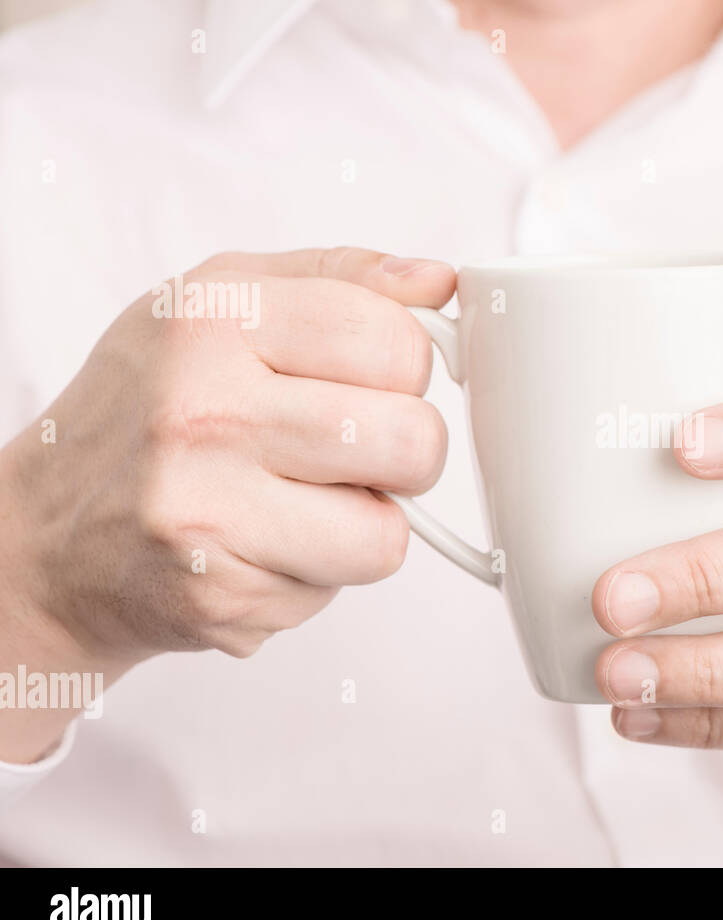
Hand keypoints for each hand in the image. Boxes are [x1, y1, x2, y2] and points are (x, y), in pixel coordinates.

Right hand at [0, 247, 451, 760]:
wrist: (43, 538)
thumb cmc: (146, 410)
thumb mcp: (223, 305)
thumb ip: (342, 279)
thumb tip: (438, 281)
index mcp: (215, 320)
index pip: (397, 341)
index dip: (405, 369)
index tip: (370, 381)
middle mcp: (204, 411)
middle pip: (414, 441)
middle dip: (406, 454)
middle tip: (353, 452)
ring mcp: (206, 510)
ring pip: (387, 533)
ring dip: (365, 524)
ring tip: (305, 503)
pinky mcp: (216, 595)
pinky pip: (336, 591)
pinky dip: (316, 575)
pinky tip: (260, 547)